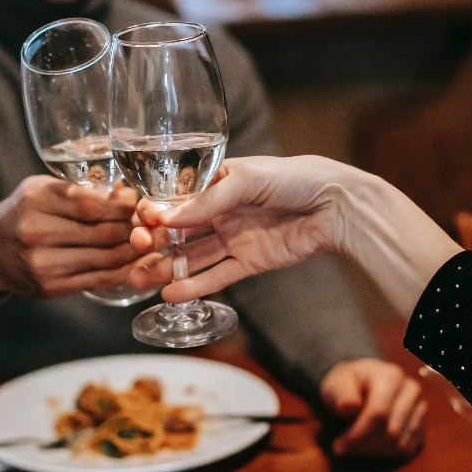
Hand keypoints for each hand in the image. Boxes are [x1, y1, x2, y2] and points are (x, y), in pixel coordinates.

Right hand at [0, 176, 154, 297]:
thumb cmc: (23, 212)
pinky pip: (99, 280)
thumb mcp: (44, 189)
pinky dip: (124, 272)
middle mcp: (36, 232)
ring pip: (106, 258)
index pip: (93, 204)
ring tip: (153, 243)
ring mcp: (43, 263)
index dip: (124, 206)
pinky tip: (139, 265)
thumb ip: (84, 191)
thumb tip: (130, 195)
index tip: (140, 204)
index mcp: (36, 199)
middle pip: (103, 232)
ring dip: (135, 252)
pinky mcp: (51, 287)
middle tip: (155, 226)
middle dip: (135, 229)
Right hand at [128, 156, 351, 299]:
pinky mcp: (250, 262)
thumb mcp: (248, 179)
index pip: (177, 199)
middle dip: (154, 241)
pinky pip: (217, 276)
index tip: (140, 221)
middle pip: (179, 230)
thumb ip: (208, 201)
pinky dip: (195, 285)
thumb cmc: (296, 178)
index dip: (156, 211)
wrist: (337, 205)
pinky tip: (170, 293)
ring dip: (165, 267)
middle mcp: (222, 210)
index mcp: (218, 181)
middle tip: (134, 251)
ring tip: (137, 279)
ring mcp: (234, 237)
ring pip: (192, 256)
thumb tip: (166, 218)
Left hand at [319, 359, 425, 458]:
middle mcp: (411, 391)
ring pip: (399, 444)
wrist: (362, 383)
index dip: (358, 434)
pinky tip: (369, 447)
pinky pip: (406, 449)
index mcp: (391, 376)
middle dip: (363, 446)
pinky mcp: (422, 425)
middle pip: (391, 432)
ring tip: (354, 446)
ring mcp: (420, 408)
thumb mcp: (337, 384)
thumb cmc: (348, 384)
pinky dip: (385, 454)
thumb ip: (342, 395)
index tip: (338, 445)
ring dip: (372, 452)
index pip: (379, 413)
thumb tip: (348, 407)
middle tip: (342, 448)